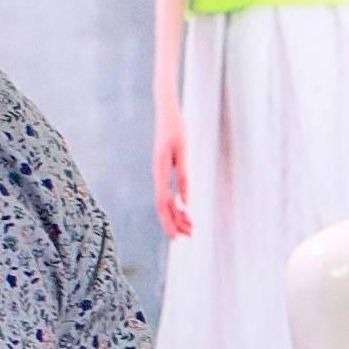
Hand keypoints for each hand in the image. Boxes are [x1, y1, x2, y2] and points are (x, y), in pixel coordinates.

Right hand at [154, 112, 192, 245]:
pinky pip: (166, 191)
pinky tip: (185, 210)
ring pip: (164, 200)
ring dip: (176, 215)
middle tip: (189, 236)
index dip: (170, 220)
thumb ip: (184, 176)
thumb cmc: (176, 129)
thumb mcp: (184, 152)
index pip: (163, 202)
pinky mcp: (162, 170)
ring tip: (191, 226)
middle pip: (162, 206)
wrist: (166, 112)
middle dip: (174, 223)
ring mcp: (158, 172)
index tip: (179, 235)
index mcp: (160, 170)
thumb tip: (185, 201)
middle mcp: (157, 173)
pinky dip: (175, 203)